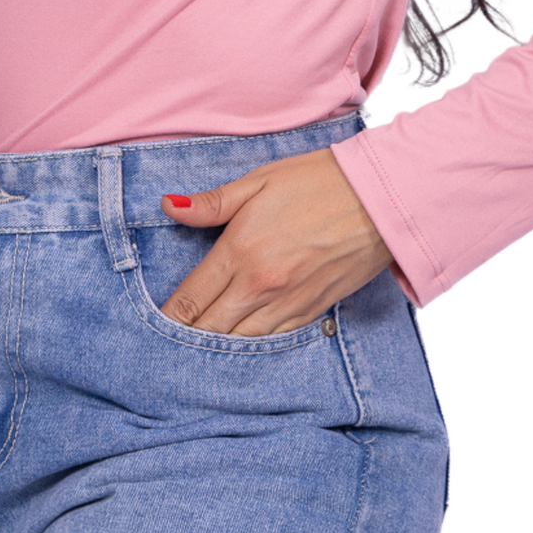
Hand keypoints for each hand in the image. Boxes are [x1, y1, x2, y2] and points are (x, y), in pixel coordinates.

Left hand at [158, 147, 391, 335]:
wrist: (380, 201)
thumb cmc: (319, 182)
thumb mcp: (258, 180)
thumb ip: (211, 203)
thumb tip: (168, 206)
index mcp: (241, 250)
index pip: (191, 297)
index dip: (168, 314)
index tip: (153, 322)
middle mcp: (261, 285)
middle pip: (209, 328)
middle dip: (186, 336)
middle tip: (165, 342)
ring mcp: (288, 303)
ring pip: (239, 341)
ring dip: (215, 346)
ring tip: (193, 352)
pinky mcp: (312, 311)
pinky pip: (272, 340)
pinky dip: (251, 346)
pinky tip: (238, 344)